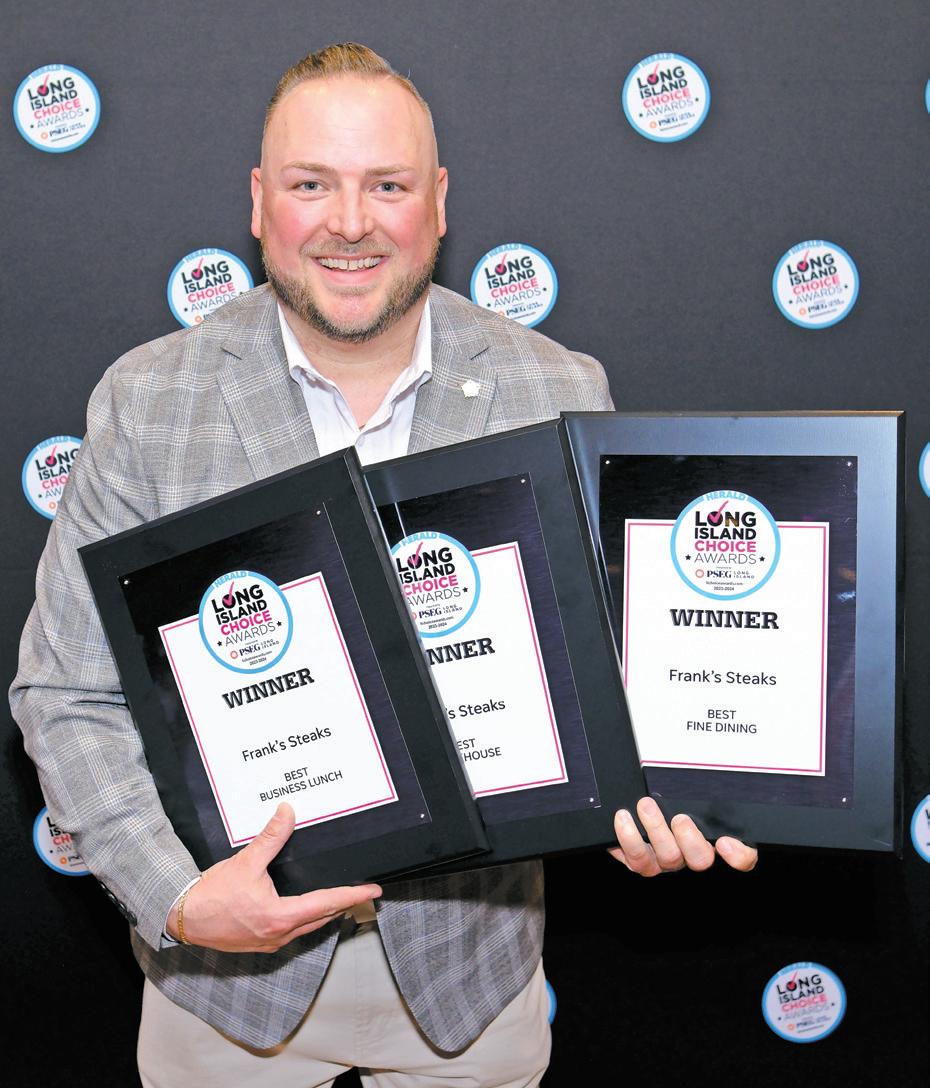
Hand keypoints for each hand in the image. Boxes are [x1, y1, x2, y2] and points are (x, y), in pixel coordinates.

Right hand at [166, 803, 381, 951]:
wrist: (183, 919)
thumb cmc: (212, 895)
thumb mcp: (245, 862)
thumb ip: (270, 838)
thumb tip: (287, 812)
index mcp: (281, 916)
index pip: (326, 903)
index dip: (352, 895)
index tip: (372, 891)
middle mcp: (280, 934)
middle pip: (322, 917)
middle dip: (343, 904)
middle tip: (362, 892)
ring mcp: (270, 942)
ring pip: (308, 927)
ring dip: (325, 912)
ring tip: (339, 898)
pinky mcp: (260, 942)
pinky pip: (293, 931)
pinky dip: (306, 919)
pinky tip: (306, 908)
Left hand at [608, 796, 757, 875]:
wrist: (644, 805)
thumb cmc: (679, 799)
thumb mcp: (701, 794)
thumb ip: (719, 794)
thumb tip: (725, 804)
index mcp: (715, 840)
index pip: (742, 858)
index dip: (737, 856)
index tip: (725, 842)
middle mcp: (691, 856)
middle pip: (699, 860)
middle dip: (689, 839)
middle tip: (680, 818)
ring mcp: (665, 861)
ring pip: (666, 860)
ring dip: (653, 831)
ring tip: (645, 806)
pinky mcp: (640, 861)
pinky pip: (634, 859)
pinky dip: (626, 838)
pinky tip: (623, 818)